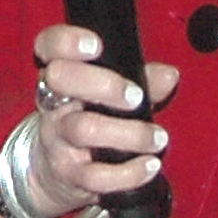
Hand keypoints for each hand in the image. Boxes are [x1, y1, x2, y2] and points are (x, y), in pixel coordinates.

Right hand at [20, 25, 178, 217]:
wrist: (54, 172)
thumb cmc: (88, 122)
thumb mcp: (110, 97)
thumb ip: (142, 81)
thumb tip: (168, 75)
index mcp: (62, 76)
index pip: (50, 47)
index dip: (67, 41)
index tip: (96, 46)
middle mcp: (54, 104)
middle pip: (61, 79)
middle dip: (104, 84)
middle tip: (136, 97)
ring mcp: (57, 139)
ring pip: (83, 128)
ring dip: (129, 133)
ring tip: (156, 138)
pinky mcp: (69, 174)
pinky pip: (96, 175)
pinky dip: (130, 172)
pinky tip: (150, 165)